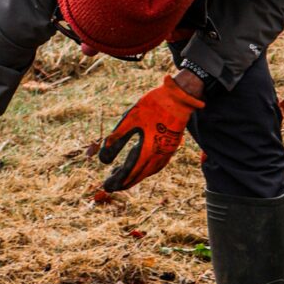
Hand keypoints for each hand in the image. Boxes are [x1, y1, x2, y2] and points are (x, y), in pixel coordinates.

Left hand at [98, 76, 204, 191]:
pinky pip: (158, 165)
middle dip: (125, 181)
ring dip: (136, 176)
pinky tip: (142, 166)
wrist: (179, 97)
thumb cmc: (154, 105)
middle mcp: (159, 154)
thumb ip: (117, 139)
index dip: (117, 179)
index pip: (130, 170)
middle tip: (111, 186)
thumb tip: (103, 160)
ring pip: (150, 171)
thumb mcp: (130, 118)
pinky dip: (148, 169)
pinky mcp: (171, 146)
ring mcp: (167, 151)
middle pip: (139, 174)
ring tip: (123, 177)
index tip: (106, 186)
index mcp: (148, 149)